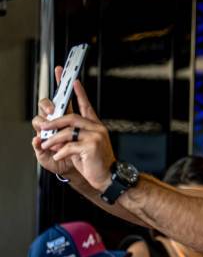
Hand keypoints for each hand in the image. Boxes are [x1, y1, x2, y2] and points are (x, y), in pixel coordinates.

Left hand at [37, 68, 115, 190]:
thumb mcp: (80, 146)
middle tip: (42, 126)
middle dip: (54, 122)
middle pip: (71, 117)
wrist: (107, 176)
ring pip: (67, 132)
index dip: (79, 92)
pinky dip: (60, 152)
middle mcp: (96, 128)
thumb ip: (68, 137)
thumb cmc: (93, 162)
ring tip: (46, 146)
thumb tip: (51, 133)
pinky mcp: (91, 147)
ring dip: (53, 139)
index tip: (73, 80)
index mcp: (95, 125)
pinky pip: (69, 146)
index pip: (85, 105)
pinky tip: (59, 156)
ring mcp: (95, 136)